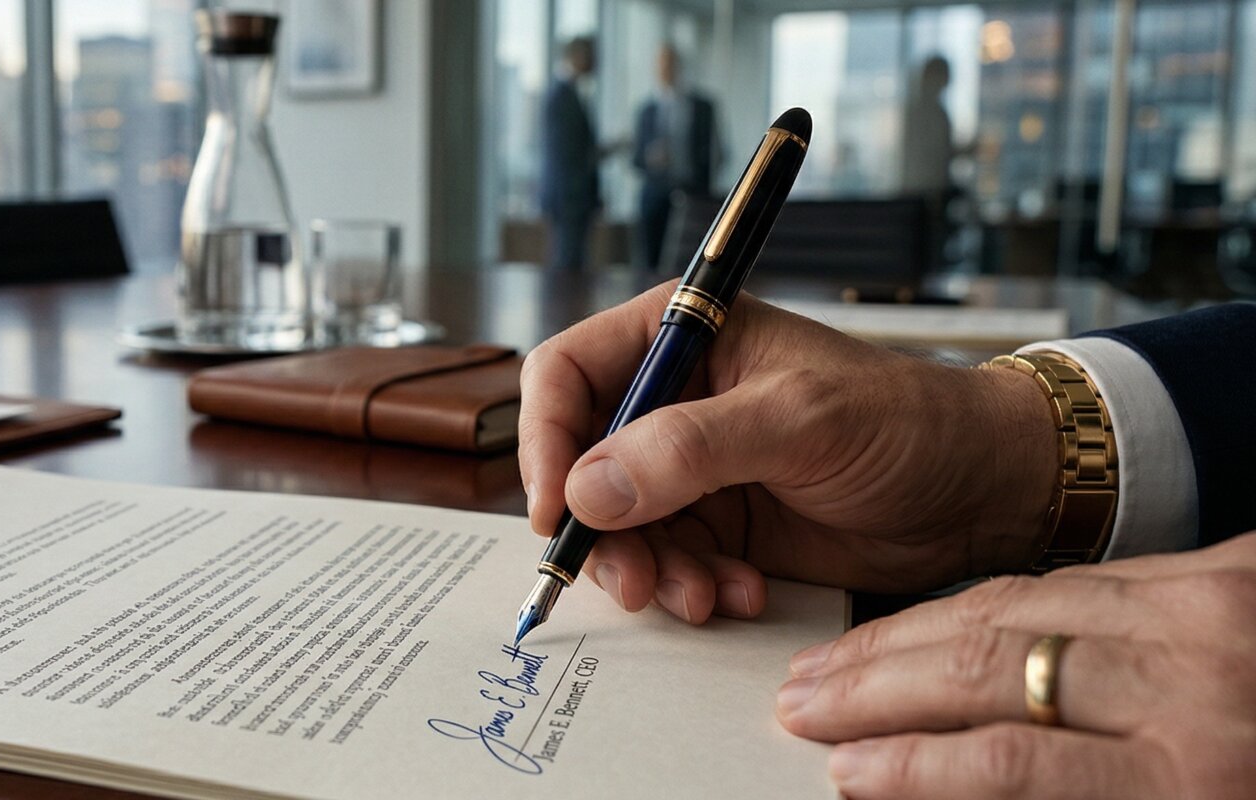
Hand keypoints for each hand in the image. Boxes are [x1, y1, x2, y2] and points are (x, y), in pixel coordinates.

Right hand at [518, 282, 1057, 622]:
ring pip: (615, 524)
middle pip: (578, 462)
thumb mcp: (797, 422)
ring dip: (647, 569)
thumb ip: (689, 450)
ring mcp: (691, 467)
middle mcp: (672, 399)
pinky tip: (739, 593)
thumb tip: (586, 489)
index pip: (566, 375)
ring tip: (698, 597)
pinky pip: (665, 562)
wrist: (985, 492)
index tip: (555, 508)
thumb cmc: (906, 422)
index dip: (545, 440)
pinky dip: (688, 587)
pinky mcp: (719, 525)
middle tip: (632, 579)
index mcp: (680, 336)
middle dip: (597, 528)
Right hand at [776, 533, 1255, 798]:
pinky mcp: (1228, 569)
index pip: (1012, 766)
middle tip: (802, 703)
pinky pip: (1077, 575)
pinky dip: (986, 596)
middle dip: (879, 685)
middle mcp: (1203, 682)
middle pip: (994, 668)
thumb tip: (951, 792)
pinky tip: (929, 617)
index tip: (842, 773)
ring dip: (909, 631)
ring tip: (837, 659)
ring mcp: (1214, 611)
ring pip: (1018, 604)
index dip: (911, 769)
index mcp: (1203, 779)